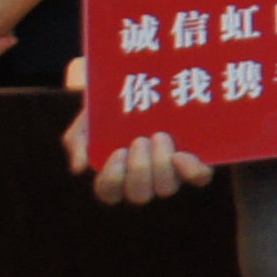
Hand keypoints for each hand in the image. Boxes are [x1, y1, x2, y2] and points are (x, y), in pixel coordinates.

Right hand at [58, 59, 215, 204]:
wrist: (141, 81)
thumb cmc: (111, 106)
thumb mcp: (88, 119)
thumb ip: (77, 142)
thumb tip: (79, 168)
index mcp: (115, 174)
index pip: (109, 193)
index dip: (112, 179)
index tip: (117, 152)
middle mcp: (143, 179)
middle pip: (140, 195)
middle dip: (140, 170)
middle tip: (140, 140)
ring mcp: (170, 172)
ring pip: (166, 189)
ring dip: (161, 165)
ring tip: (159, 136)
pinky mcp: (194, 160)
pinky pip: (198, 178)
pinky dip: (192, 171)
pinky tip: (182, 154)